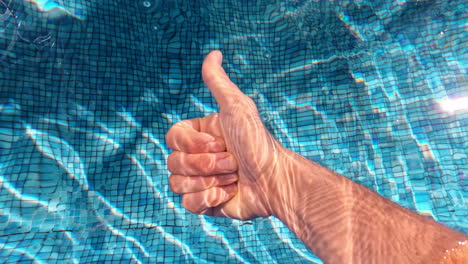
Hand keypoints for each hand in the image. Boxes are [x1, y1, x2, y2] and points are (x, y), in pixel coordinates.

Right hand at [166, 51, 287, 219]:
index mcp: (199, 135)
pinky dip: (209, 199)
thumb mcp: (237, 108)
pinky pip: (187, 204)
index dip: (193, 144)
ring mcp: (199, 180)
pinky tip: (228, 193)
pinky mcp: (204, 202)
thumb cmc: (258, 143)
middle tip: (232, 162)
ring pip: (176, 184)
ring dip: (210, 181)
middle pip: (173, 162)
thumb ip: (219, 83)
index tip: (220, 143)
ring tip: (233, 177)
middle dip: (207, 165)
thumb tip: (213, 53)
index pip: (172, 138)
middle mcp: (196, 156)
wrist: (275, 181)